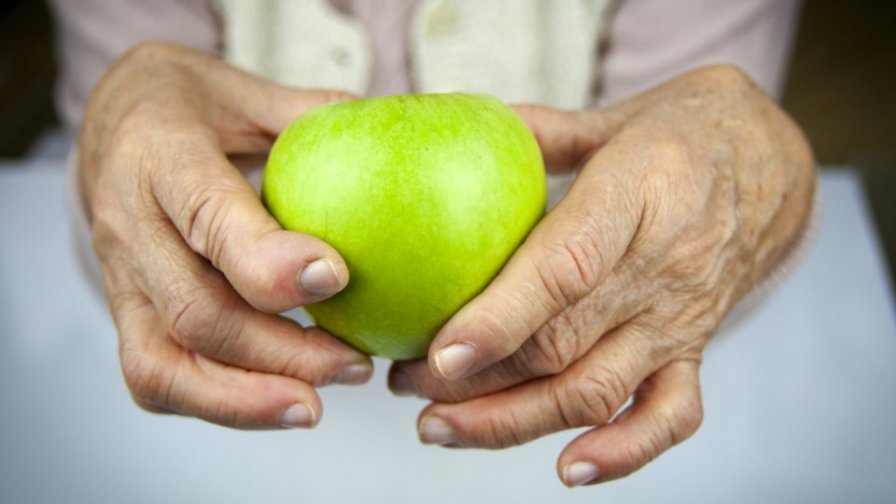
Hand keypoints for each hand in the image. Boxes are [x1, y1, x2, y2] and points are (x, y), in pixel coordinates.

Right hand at [79, 42, 372, 428]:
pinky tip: (281, 402)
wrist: (110, 122)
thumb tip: (396, 135)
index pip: (207, 216)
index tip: (335, 277)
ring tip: (318, 403)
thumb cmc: (187, 105)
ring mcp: (119, 276)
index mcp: (160, 153)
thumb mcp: (247, 89)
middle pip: (195, 310)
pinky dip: (218, 403)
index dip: (267, 260)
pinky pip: (155, 377)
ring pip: (165, 361)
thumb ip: (313, 116)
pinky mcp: (125, 311)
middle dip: (280, 350)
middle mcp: (129, 222)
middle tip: (353, 362)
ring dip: (248, 398)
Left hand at [389, 65, 815, 484]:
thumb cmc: (683, 133)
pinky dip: (622, 454)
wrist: (770, 163)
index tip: (440, 352)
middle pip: (564, 346)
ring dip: (513, 422)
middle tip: (406, 384)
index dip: (502, 317)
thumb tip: (455, 139)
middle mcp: (662, 268)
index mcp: (639, 195)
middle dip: (475, 381)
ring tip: (441, 426)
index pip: (567, 268)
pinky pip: (669, 417)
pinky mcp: (695, 350)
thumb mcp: (612, 116)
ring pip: (596, 392)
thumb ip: (537, 132)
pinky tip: (568, 470)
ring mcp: (680, 319)